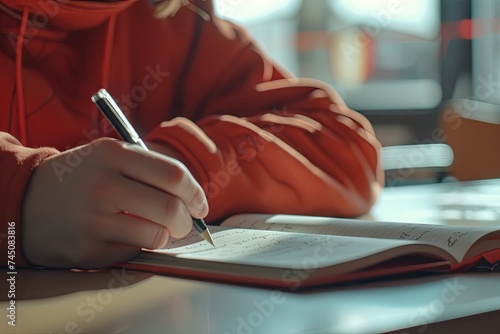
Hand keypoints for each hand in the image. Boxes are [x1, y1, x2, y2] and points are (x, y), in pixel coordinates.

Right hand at [21, 138, 208, 268]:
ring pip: (157, 235)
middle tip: (184, 222)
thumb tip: (194, 200)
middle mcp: (102, 185)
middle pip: (171, 209)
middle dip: (187, 221)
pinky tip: (121, 235)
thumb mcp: (110, 156)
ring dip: (164, 235)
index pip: (174, 176)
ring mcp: (92, 220)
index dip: (196, 193)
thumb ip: (150, 170)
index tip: (200, 205)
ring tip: (152, 227)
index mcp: (113, 155)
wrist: (26, 200)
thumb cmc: (83, 177)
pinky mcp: (86, 251)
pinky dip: (137, 245)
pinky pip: (134, 252)